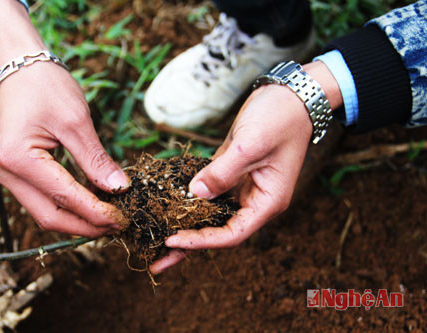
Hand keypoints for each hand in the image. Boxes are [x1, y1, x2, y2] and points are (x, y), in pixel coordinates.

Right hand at [0, 63, 128, 235]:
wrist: (21, 67)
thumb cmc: (47, 86)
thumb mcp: (77, 121)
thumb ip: (96, 160)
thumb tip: (120, 189)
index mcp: (17, 158)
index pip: (65, 198)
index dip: (96, 213)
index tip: (123, 218)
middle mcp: (4, 172)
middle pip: (49, 216)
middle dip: (86, 226)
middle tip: (118, 225)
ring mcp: (5, 174)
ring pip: (44, 212)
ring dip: (77, 219)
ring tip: (108, 218)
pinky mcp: (13, 171)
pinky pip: (41, 199)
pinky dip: (66, 206)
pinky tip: (90, 204)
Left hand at [150, 62, 342, 273]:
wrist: (290, 96)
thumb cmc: (280, 119)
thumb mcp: (250, 145)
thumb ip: (222, 172)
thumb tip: (194, 194)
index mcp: (267, 202)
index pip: (232, 234)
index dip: (202, 240)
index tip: (172, 240)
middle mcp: (253, 200)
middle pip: (219, 231)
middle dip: (189, 245)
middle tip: (156, 259)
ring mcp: (241, 187)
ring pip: (210, 215)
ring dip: (186, 225)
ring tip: (156, 239)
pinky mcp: (229, 173)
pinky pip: (207, 193)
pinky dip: (189, 201)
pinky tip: (167, 206)